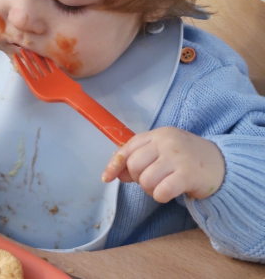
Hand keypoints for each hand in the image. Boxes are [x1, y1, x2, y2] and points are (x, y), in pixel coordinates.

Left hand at [101, 127, 224, 202]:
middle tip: (151, 180)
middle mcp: (166, 142)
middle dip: (137, 178)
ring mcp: (177, 157)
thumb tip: (117, 173)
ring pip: (146, 180)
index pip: (128, 148)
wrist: (223, 164)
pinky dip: (160, 196)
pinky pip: (161, 191)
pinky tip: (169, 193)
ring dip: (150, 189)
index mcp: (158, 134)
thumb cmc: (187, 158)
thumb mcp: (163, 150)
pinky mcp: (187, 175)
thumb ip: (141, 158)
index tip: (107, 177)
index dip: (115, 164)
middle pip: (134, 164)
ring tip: (162, 186)